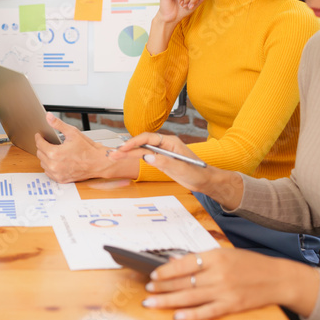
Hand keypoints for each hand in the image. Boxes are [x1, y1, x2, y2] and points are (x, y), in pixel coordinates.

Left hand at [35, 113, 137, 182]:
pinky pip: (49, 172)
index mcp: (55, 153)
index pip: (39, 144)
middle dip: (42, 146)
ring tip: (53, 151)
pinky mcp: (60, 179)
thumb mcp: (72, 133)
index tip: (39, 135)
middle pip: (40, 154)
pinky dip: (50, 166)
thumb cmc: (87, 149)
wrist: (98, 162)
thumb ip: (58, 124)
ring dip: (45, 157)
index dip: (39, 137)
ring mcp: (57, 174)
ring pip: (43, 163)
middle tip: (47, 142)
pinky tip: (55, 161)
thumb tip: (48, 116)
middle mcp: (54, 165)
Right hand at [109, 132, 241, 206]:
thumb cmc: (197, 173)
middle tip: (114, 154)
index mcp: (170, 142)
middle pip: (142, 143)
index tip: (124, 148)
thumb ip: (164, 162)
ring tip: (115, 156)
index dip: (135, 142)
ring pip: (142, 150)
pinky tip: (126, 158)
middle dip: (127, 148)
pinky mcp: (161, 160)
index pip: (149, 138)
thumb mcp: (181, 168)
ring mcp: (162, 152)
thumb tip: (147, 156)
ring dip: (129, 153)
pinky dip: (134, 157)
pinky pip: (145, 156)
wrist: (205, 181)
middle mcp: (165, 145)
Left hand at [140, 248, 319, 319]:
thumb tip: (176, 264)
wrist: (278, 278)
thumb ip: (202, 259)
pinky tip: (177, 316)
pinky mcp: (232, 305)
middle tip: (147, 291)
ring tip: (152, 303)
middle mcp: (218, 274)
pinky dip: (191, 315)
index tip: (153, 275)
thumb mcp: (226, 254)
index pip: (184, 264)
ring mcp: (225, 291)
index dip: (166, 270)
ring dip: (168, 301)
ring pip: (190, 297)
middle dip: (162, 287)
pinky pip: (207, 312)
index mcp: (216, 256)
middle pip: (183, 282)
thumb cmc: (250, 264)